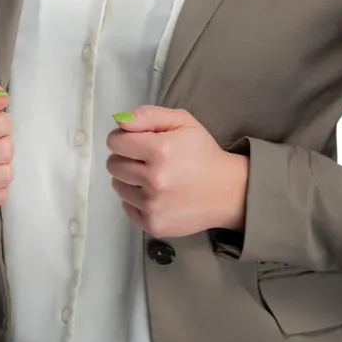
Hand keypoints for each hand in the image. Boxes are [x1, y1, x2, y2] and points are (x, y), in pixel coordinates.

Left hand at [106, 106, 248, 238]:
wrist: (228, 191)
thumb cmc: (203, 152)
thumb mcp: (182, 121)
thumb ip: (148, 115)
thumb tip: (119, 122)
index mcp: (160, 150)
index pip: (115, 142)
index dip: (123, 137)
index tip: (136, 140)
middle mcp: (154, 180)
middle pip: (113, 165)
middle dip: (124, 158)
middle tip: (144, 159)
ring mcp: (154, 206)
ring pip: (118, 186)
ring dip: (129, 179)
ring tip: (151, 176)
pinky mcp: (154, 226)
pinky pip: (127, 208)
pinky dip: (135, 200)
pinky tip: (154, 194)